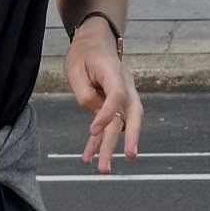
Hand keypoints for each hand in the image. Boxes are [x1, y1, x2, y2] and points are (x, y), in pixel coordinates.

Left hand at [64, 23, 140, 172]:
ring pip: (122, 124)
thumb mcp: (76, 69)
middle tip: (130, 155)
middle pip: (133, 113)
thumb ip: (85, 94)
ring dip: (112, 147)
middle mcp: (124, 86)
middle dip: (132, 136)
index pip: (117, 97)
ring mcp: (122, 96)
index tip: (92, 130)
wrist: (95, 41)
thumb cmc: (84, 53)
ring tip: (103, 169)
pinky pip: (110, 125)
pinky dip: (99, 141)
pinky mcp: (114, 105)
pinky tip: (88, 158)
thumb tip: (94, 118)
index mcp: (115, 73)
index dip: (107, 115)